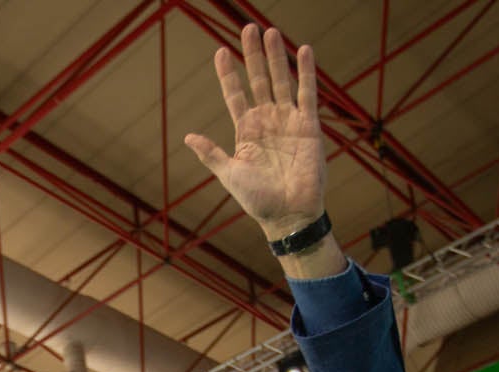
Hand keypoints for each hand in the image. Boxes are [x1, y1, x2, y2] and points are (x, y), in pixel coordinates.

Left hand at [183, 25, 323, 238]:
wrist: (288, 215)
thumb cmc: (258, 200)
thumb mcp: (229, 175)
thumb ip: (211, 153)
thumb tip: (188, 136)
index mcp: (246, 131)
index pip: (236, 94)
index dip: (229, 74)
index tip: (221, 51)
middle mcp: (267, 121)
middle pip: (259, 80)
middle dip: (253, 55)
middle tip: (248, 28)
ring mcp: (288, 121)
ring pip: (281, 81)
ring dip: (276, 57)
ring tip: (270, 32)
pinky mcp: (309, 126)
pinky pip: (307, 94)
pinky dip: (305, 73)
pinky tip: (303, 51)